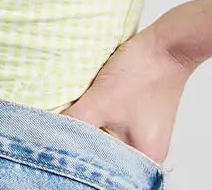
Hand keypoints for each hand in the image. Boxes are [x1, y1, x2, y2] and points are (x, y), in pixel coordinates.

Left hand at [57, 23, 197, 166]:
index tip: (57, 139)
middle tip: (65, 121)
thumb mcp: (99, 101)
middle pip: (104, 151)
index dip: (78, 152)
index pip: (102, 165)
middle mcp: (146, 152)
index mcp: (143, 158)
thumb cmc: (141, 73)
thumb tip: (47, 130)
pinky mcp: (139, 115)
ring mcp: (143, 132)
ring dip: (90, 123)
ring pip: (105, 134)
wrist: (164, 45)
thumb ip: (73, 121)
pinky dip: (98, 114)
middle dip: (83, 137)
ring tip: (78, 108)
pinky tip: (90, 102)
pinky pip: (112, 122)